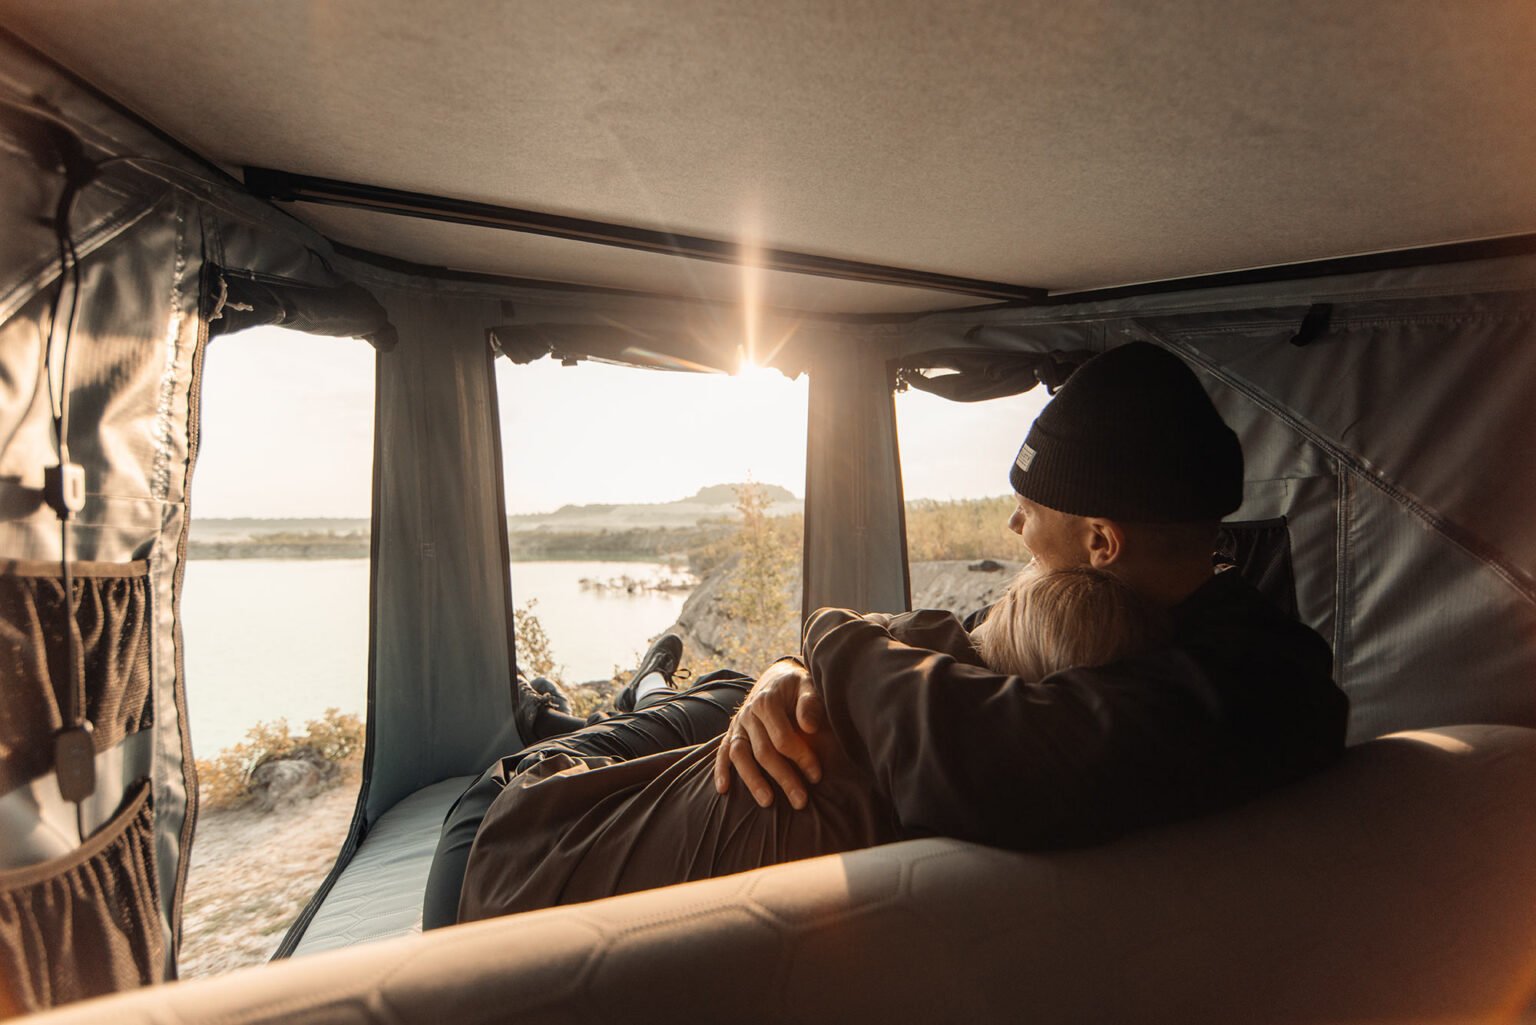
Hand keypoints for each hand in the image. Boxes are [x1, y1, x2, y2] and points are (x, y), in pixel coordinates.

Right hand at [713, 659, 827, 809]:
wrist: (778, 676)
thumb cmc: (798, 687)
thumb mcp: (807, 685)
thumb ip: (810, 703)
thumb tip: (810, 727)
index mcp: (767, 702)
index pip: (783, 738)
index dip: (801, 758)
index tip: (817, 776)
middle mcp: (748, 713)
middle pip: (763, 752)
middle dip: (783, 778)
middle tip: (801, 802)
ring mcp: (738, 724)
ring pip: (740, 756)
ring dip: (753, 781)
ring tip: (767, 803)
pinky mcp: (732, 732)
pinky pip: (721, 752)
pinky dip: (720, 770)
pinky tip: (724, 790)